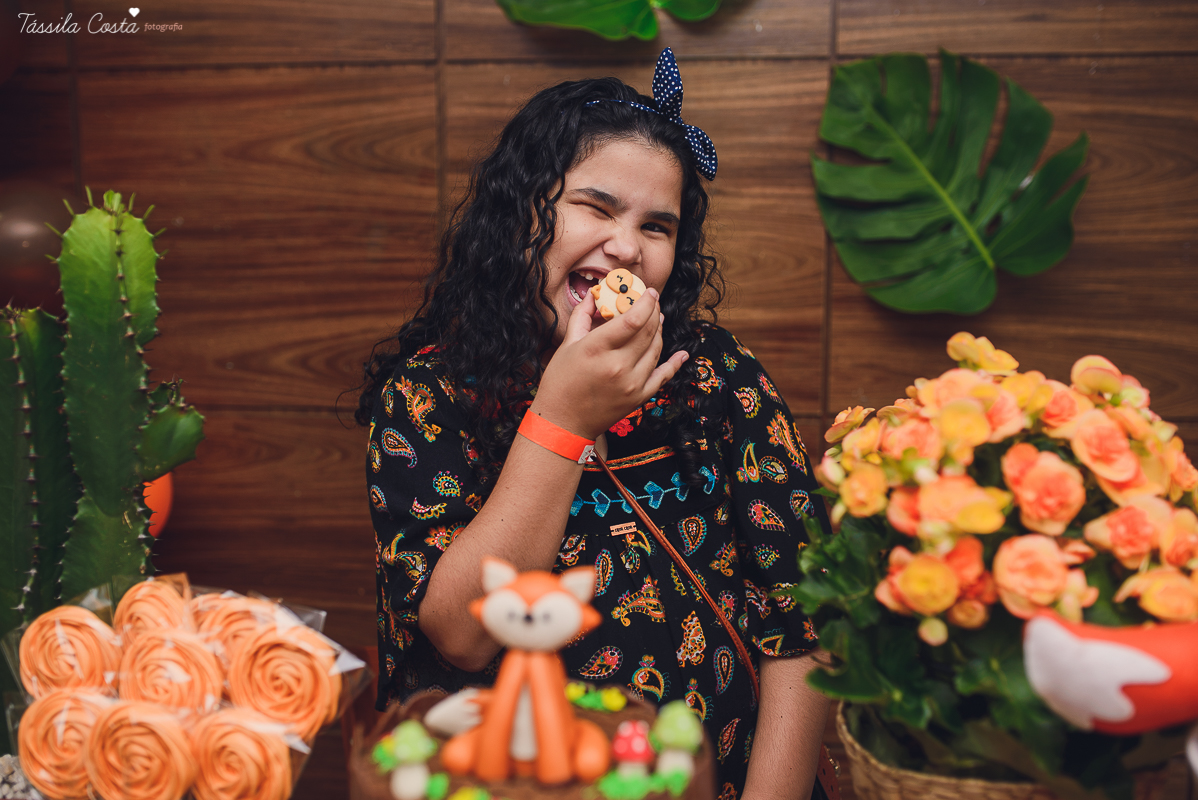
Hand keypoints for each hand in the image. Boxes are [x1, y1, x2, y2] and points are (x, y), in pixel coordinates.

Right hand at [531, 288, 687, 439]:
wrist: (563, 422)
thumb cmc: (560, 383)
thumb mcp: (567, 345)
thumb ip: (583, 316)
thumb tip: (595, 294)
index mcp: (597, 349)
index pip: (632, 319)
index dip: (645, 302)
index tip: (649, 292)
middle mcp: (618, 366)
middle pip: (647, 331)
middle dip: (653, 312)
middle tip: (653, 302)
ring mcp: (631, 383)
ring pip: (656, 349)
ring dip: (659, 331)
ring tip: (657, 319)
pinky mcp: (638, 397)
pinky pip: (663, 376)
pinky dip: (674, 364)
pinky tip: (682, 354)